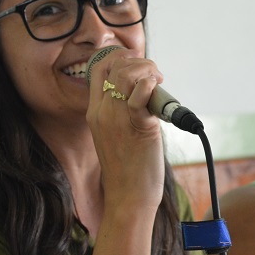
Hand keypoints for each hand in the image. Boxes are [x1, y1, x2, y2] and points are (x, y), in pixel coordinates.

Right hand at [86, 49, 165, 210]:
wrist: (127, 198)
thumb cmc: (128, 169)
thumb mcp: (117, 134)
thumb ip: (124, 112)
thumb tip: (143, 92)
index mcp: (95, 112)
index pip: (98, 68)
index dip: (119, 57)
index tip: (138, 66)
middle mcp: (102, 112)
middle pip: (113, 65)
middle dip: (138, 61)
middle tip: (155, 76)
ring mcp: (117, 119)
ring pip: (126, 74)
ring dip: (147, 70)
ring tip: (159, 82)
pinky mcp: (136, 127)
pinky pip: (140, 95)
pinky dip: (151, 85)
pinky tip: (159, 90)